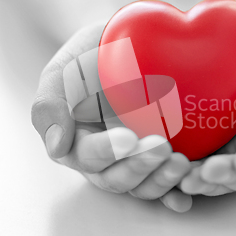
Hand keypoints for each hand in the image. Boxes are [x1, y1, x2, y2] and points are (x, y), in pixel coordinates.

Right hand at [31, 23, 192, 212]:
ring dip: (162, 180)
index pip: (89, 156)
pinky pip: (169, 183)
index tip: (128, 138)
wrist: (131, 41)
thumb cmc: (92, 56)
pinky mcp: (162, 158)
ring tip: (181, 163)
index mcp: (79, 142)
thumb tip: (58, 147)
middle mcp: (108, 158)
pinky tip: (186, 194)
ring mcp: (136, 159)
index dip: (107, 151)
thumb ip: (50, 104)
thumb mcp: (63, 72)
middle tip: (162, 148)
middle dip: (139, 166)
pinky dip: (177, 192)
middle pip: (118, 177)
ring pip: (144, 184)